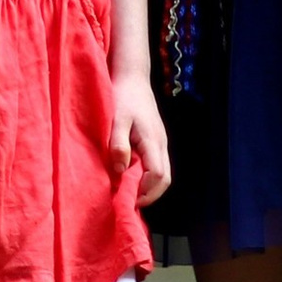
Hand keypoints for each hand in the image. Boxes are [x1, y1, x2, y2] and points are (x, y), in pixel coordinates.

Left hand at [109, 71, 170, 206]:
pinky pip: (158, 165)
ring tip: (130, 193)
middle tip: (129, 203)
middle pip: (166, 179)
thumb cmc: (123, 97)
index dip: (146, 192)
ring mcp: (161, 142)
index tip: (128, 200)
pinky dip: (148, 177)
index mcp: (153, 141)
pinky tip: (132, 177)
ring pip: (163, 172)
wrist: (133, 78)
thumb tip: (121, 171)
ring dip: (149, 187)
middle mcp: (161, 144)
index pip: (158, 175)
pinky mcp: (156, 140)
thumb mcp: (116, 120)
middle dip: (150, 194)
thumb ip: (118, 145)